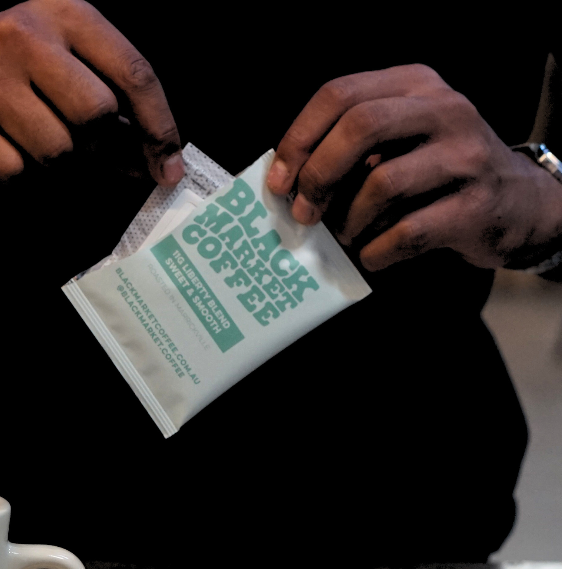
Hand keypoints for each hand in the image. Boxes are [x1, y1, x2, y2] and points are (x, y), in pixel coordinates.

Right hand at [0, 0, 183, 182]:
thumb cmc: (0, 74)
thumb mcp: (56, 70)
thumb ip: (108, 111)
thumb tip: (154, 161)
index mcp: (64, 18)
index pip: (133, 72)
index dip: (160, 127)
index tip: (169, 167)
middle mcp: (25, 35)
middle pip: (96, 114)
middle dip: (95, 146)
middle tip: (77, 148)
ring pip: (56, 149)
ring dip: (50, 163)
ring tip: (23, 140)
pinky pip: (12, 170)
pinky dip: (12, 174)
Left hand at [266, 64, 561, 270]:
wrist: (517, 204)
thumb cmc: (439, 174)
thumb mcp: (401, 140)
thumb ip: (352, 147)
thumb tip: (286, 180)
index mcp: (414, 85)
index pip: (339, 94)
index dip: (298, 139)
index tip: (278, 182)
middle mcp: (444, 109)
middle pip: (360, 127)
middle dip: (318, 175)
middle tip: (302, 213)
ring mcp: (465, 156)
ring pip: (383, 183)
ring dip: (348, 222)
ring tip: (344, 238)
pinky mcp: (476, 206)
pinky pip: (407, 232)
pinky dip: (376, 251)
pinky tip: (371, 256)